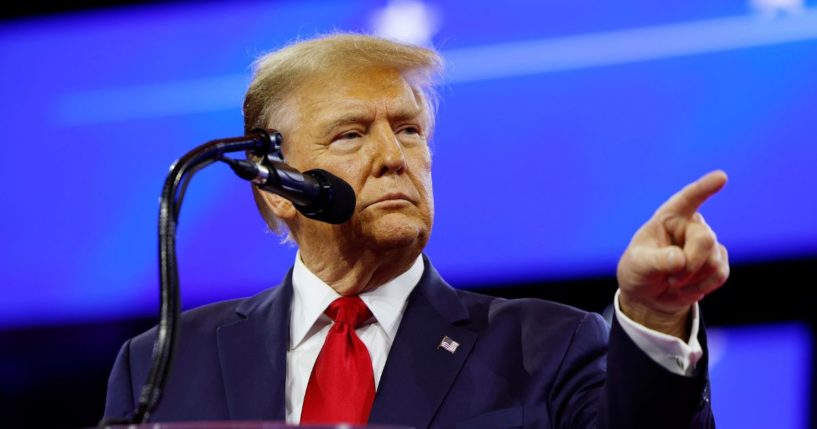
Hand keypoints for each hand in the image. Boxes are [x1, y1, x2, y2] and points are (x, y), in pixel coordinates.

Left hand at [617, 170, 729, 338]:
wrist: (649, 296)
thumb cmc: (638, 272)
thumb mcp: (638, 265)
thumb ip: (656, 260)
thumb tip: (680, 260)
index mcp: (669, 217)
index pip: (687, 199)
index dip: (704, 188)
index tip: (721, 177)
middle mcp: (691, 225)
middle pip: (705, 239)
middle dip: (690, 264)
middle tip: (672, 278)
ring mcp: (706, 243)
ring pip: (714, 261)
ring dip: (692, 279)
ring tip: (673, 281)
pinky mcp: (718, 261)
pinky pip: (720, 274)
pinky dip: (701, 287)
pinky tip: (686, 287)